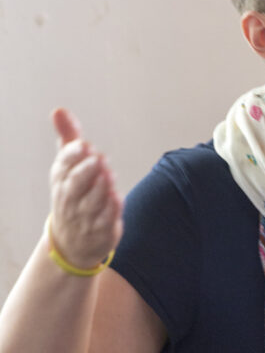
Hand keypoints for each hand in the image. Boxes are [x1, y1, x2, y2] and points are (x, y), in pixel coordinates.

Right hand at [48, 108, 122, 269]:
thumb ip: (69, 138)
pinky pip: (105, 220)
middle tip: (98, 158)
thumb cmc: (72, 195)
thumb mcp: (68, 166)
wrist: (72, 242)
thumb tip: (59, 110)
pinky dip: (110, 210)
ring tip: (108, 175)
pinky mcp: (100, 230)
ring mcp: (85, 215)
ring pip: (92, 201)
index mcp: (62, 179)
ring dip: (100, 188)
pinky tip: (117, 198)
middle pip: (75, 184)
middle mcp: (71, 197)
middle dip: (86, 171)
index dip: (72, 155)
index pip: (63, 165)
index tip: (82, 145)